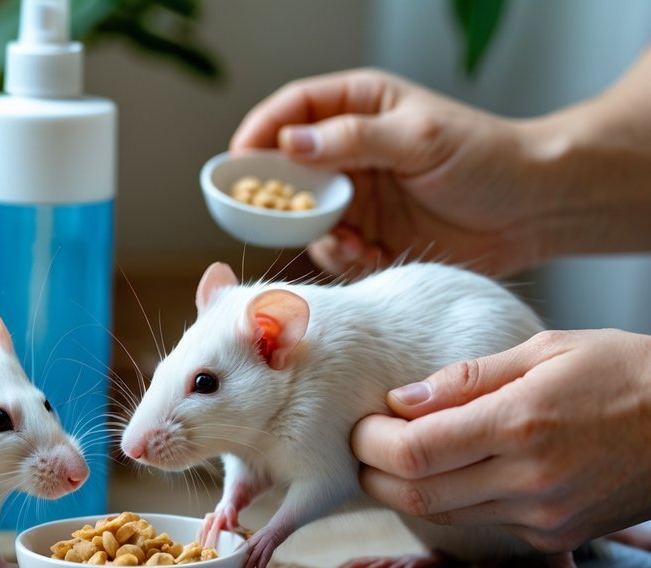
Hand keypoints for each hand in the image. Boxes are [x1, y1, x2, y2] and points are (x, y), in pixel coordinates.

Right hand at [230, 69, 544, 277]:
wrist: (534, 210)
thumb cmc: (487, 158)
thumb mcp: (419, 139)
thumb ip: (353, 140)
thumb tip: (290, 144)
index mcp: (360, 106)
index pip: (292, 110)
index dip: (260, 132)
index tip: (239, 161)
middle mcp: (350, 150)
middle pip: (286, 168)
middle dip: (276, 195)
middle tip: (268, 216)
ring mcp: (357, 196)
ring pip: (305, 217)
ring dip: (315, 234)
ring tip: (347, 242)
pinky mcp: (368, 235)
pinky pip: (332, 251)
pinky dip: (342, 258)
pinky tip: (367, 255)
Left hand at [350, 330, 650, 551]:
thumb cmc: (624, 372)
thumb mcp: (545, 351)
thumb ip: (465, 379)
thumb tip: (400, 400)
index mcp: (521, 424)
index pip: (411, 453)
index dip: (369, 442)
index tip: (362, 424)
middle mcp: (529, 479)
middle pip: (413, 495)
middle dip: (373, 473)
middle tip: (367, 445)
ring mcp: (543, 515)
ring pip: (440, 516)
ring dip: (406, 490)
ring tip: (403, 456)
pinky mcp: (556, 536)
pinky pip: (479, 525)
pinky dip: (450, 502)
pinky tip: (453, 473)